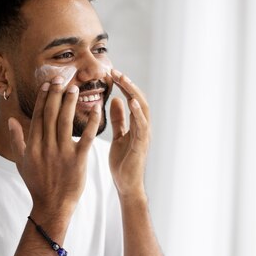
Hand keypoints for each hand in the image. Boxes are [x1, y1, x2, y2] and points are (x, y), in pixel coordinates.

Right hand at [8, 76, 101, 219]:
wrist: (51, 206)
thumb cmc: (37, 185)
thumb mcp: (21, 163)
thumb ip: (17, 140)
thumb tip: (11, 120)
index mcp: (34, 145)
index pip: (38, 115)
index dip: (43, 97)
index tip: (47, 83)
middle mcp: (46, 146)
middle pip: (50, 114)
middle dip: (55, 93)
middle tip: (61, 77)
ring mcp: (62, 153)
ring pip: (65, 121)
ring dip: (70, 103)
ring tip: (75, 88)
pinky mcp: (78, 160)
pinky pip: (85, 138)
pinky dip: (91, 123)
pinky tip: (96, 110)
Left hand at [109, 69, 150, 196]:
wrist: (126, 185)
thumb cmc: (123, 162)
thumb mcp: (119, 136)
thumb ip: (119, 119)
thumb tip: (115, 100)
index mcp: (136, 124)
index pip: (131, 99)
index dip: (123, 85)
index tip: (110, 72)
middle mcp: (143, 127)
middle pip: (138, 99)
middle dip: (127, 84)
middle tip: (114, 70)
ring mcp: (144, 135)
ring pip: (142, 108)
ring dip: (133, 92)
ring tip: (123, 79)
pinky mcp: (141, 145)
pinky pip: (141, 125)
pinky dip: (137, 112)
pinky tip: (130, 101)